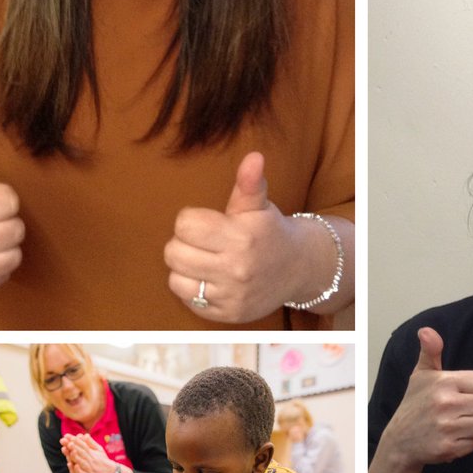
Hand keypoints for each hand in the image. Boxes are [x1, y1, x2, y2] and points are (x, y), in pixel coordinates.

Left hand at [61, 433, 115, 472]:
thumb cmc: (104, 461)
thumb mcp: (99, 450)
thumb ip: (91, 443)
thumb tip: (85, 434)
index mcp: (93, 454)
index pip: (84, 446)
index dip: (76, 441)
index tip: (68, 436)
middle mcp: (92, 461)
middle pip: (82, 453)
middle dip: (74, 447)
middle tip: (67, 441)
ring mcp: (91, 470)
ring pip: (83, 463)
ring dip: (77, 457)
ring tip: (71, 451)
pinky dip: (80, 471)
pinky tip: (75, 466)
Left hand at [164, 153, 308, 322]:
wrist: (298, 268)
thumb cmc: (269, 232)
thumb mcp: (259, 205)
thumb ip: (249, 183)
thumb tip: (253, 157)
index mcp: (241, 237)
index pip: (185, 226)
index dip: (189, 220)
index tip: (203, 222)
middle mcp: (236, 269)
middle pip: (174, 253)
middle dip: (182, 243)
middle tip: (201, 242)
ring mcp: (231, 295)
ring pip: (176, 279)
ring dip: (184, 268)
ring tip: (202, 261)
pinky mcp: (227, 315)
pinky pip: (188, 300)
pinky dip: (193, 289)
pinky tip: (209, 279)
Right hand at [382, 328, 472, 467]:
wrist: (400, 441)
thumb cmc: (415, 404)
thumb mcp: (421, 375)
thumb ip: (430, 352)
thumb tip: (427, 331)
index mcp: (444, 382)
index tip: (465, 392)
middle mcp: (446, 403)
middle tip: (461, 410)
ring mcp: (447, 427)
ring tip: (457, 423)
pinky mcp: (449, 447)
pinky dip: (467, 442)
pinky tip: (452, 437)